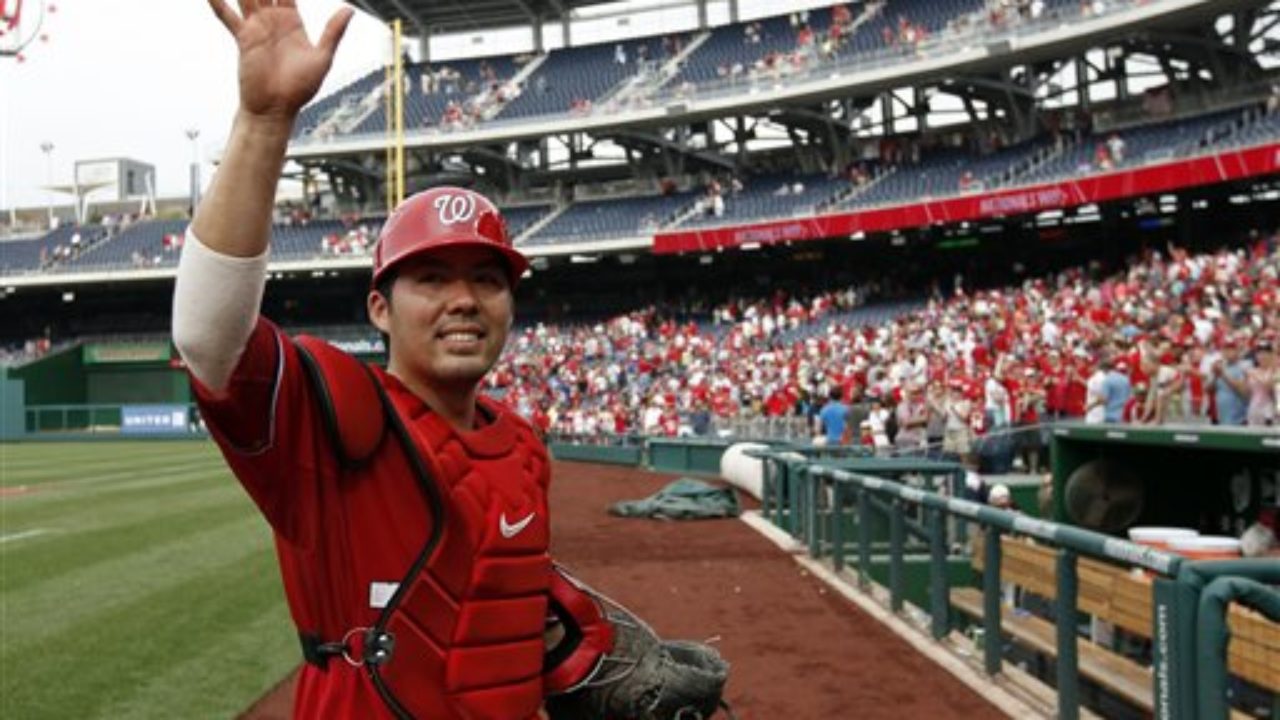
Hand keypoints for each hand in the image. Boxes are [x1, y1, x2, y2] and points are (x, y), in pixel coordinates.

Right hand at [208, 0, 353, 122]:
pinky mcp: (243, 39)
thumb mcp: (322, 58)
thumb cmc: (300, 88)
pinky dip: (218, 3)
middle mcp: (272, 20)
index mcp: (292, 21)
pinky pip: (228, 17)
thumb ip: (333, 32)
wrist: (276, 110)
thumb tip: (349, 9)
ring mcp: (256, 28)